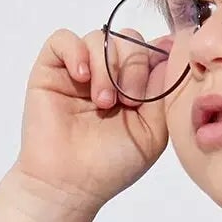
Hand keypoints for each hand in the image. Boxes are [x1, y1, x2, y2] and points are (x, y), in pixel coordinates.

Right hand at [13, 25, 173, 210]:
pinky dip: (76, 51)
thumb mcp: (153, 131)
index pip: (150, 51)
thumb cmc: (110, 164)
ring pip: (101, 38)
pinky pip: (64, 39)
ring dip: (106, 67)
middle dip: (134, 67)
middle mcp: (108, 75)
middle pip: (129, 40)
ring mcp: (80, 70)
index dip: (156, 59)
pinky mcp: (51, 69)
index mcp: (134, 88)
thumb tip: (170, 53)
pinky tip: (81, 77)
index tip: (155, 85)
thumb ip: (164, 93)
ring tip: (103, 102)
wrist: (69, 183)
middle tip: (127, 102)